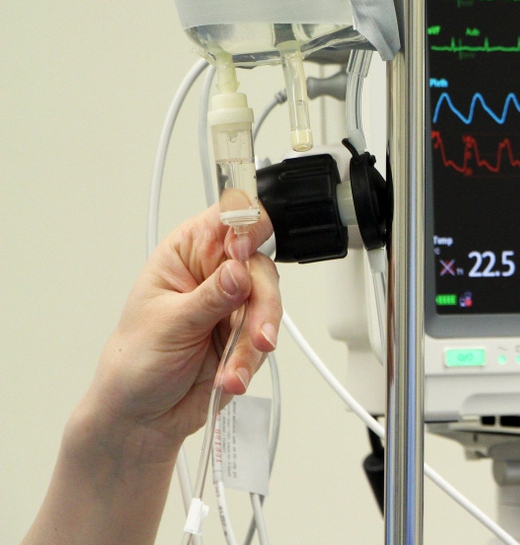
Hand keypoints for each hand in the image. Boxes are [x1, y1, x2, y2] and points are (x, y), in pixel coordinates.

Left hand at [83, 203, 280, 462]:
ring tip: (235, 371)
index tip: (244, 255)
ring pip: (268, 305)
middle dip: (262, 305)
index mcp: (187, 253)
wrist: (141, 415)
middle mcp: (214, 273)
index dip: (245, 228)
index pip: (228, 219)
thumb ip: (210, 298)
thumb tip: (239, 271)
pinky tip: (232, 377)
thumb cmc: (135, 362)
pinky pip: (266, 337)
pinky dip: (252, 361)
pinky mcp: (246, 333)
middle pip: (259, 267)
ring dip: (256, 341)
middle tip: (258, 336)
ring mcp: (233, 304)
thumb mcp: (169, 325)